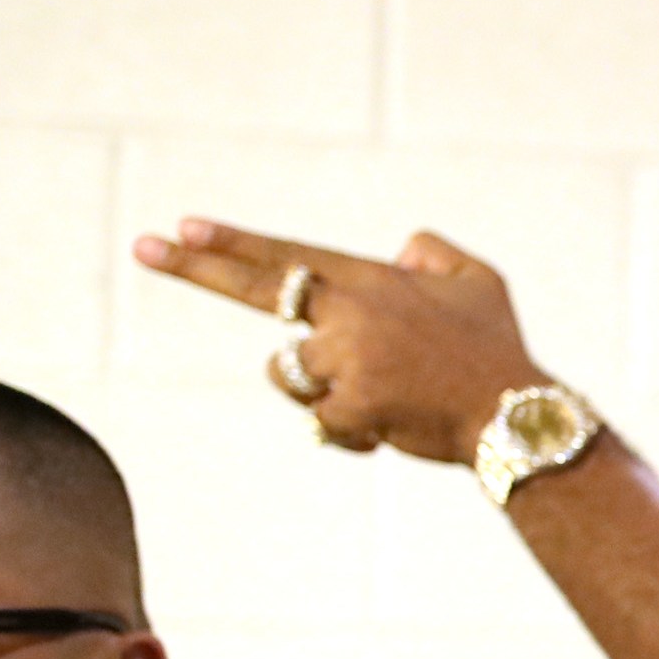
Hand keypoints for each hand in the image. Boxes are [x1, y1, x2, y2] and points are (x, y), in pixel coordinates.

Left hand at [133, 219, 545, 461]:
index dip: (235, 243)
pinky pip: (323, 421)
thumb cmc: (496, 351)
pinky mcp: (350, 406)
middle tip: (143, 245)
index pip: (289, 256)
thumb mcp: (480, 282)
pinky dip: (351, 431)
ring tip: (377, 395)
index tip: (185, 227)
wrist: (516, 414)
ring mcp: (348, 360)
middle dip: (196, 266)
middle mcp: (352, 313)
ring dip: (318, 388)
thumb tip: (396, 252)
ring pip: (289, 373)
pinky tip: (392, 429)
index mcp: (374, 281)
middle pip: (260, 289)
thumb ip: (434, 253)